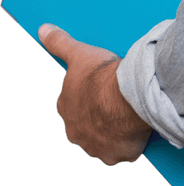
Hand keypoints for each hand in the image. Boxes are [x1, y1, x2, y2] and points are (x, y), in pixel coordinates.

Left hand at [38, 24, 152, 165]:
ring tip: (128, 114)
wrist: (127, 97)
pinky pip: (125, 150)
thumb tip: (44, 30)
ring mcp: (98, 147)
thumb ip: (59, 43)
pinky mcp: (119, 154)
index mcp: (67, 111)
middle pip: (88, 126)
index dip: (87, 97)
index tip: (99, 89)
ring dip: (114, 131)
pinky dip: (131, 142)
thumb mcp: (78, 54)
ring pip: (106, 140)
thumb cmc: (101, 78)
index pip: (73, 106)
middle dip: (99, 118)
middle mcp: (78, 134)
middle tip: (114, 101)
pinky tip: (137, 128)